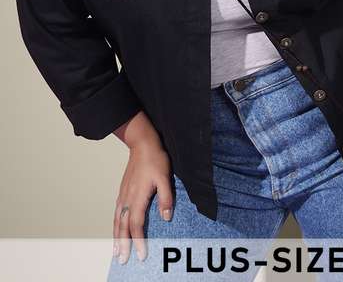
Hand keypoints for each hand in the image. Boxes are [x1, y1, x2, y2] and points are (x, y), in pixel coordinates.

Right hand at [113, 139, 173, 263]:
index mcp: (138, 197)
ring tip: (116, 251)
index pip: (137, 225)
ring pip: (118, 220)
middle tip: (123, 260)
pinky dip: (115, 224)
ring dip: (117, 237)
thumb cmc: (155, 159)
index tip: (142, 255)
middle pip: (124, 226)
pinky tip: (117, 229)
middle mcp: (128, 198)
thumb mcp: (165, 177)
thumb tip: (166, 218)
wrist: (142, 144)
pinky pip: (117, 212)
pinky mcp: (123, 190)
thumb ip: (166, 198)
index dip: (138, 241)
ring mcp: (123, 194)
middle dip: (123, 244)